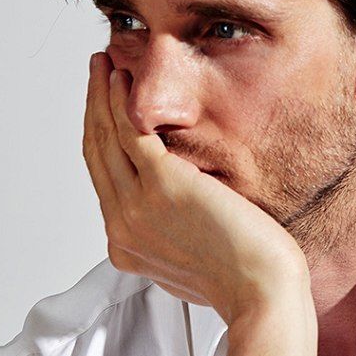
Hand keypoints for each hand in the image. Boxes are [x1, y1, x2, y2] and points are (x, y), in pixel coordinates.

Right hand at [82, 51, 310, 327]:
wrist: (262, 292)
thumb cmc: (243, 279)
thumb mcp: (189, 259)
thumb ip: (169, 233)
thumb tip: (173, 210)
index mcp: (126, 245)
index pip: (103, 180)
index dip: (100, 137)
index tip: (105, 108)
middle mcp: (122, 226)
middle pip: (96, 153)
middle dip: (93, 107)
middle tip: (97, 72)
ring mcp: (136, 207)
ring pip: (107, 137)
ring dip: (102, 94)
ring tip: (106, 63)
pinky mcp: (162, 185)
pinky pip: (132, 132)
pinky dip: (124, 102)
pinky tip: (127, 79)